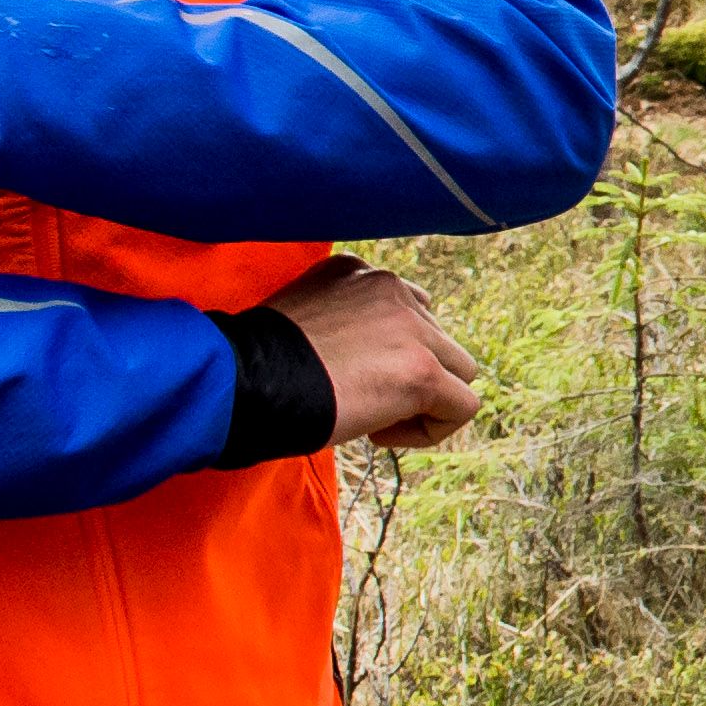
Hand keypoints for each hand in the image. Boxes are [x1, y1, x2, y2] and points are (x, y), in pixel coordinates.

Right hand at [267, 255, 486, 449]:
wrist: (242, 385)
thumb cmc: (254, 368)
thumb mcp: (302, 326)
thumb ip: (347, 326)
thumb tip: (378, 364)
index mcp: (356, 271)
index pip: (407, 310)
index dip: (388, 354)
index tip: (348, 376)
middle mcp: (390, 286)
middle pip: (438, 341)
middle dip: (410, 377)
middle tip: (360, 403)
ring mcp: (411, 326)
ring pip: (458, 371)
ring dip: (424, 403)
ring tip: (373, 420)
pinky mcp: (422, 369)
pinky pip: (463, 406)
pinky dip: (431, 430)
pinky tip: (380, 434)